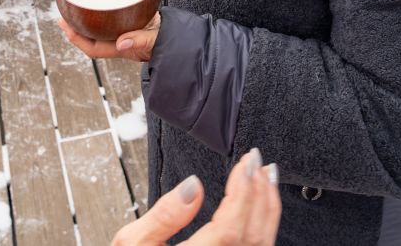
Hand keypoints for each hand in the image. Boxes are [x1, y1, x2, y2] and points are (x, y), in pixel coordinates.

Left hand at [58, 11, 159, 62]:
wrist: (179, 37)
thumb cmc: (167, 41)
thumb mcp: (155, 39)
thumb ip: (141, 41)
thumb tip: (122, 43)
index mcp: (121, 48)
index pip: (93, 47)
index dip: (76, 39)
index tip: (65, 26)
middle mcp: (119, 42)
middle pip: (91, 39)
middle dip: (75, 29)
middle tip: (62, 15)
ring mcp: (123, 33)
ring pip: (99, 30)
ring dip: (85, 22)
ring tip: (73, 9)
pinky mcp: (129, 23)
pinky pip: (109, 21)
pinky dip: (99, 14)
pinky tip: (95, 6)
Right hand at [111, 149, 280, 245]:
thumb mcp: (133, 244)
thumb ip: (164, 214)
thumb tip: (193, 186)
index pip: (230, 227)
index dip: (243, 191)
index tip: (246, 163)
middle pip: (254, 236)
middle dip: (260, 194)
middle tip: (257, 163)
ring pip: (262, 245)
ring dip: (267, 209)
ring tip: (264, 179)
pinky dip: (263, 227)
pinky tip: (261, 210)